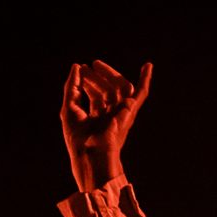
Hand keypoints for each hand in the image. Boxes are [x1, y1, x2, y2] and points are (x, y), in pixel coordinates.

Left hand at [60, 60, 151, 190]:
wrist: (90, 151)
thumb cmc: (77, 137)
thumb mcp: (68, 108)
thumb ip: (71, 87)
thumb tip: (76, 67)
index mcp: (97, 121)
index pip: (95, 97)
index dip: (88, 83)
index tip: (81, 70)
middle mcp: (110, 117)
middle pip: (106, 91)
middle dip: (96, 78)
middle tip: (87, 66)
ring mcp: (121, 114)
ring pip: (118, 88)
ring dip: (108, 74)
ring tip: (96, 64)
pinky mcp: (130, 111)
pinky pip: (141, 94)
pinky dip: (145, 80)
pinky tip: (147, 66)